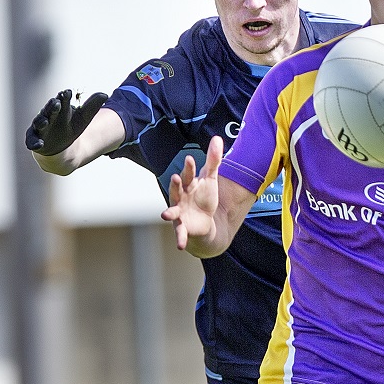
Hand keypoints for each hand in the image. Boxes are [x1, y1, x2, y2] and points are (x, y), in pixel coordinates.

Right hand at [25, 89, 107, 155]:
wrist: (58, 148)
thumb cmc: (69, 128)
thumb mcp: (82, 119)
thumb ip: (91, 107)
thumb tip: (105, 94)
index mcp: (59, 109)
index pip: (62, 101)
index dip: (64, 97)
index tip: (68, 92)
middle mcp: (48, 116)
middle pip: (50, 110)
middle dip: (52, 107)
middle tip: (56, 102)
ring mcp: (40, 128)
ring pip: (39, 123)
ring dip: (41, 122)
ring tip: (45, 121)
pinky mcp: (34, 140)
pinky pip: (32, 141)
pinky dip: (35, 142)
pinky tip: (39, 144)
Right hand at [161, 135, 222, 250]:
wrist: (204, 222)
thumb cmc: (205, 198)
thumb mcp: (211, 179)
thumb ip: (213, 160)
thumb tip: (217, 138)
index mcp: (187, 185)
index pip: (188, 174)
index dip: (188, 168)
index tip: (190, 159)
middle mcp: (180, 198)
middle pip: (177, 190)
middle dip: (175, 184)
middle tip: (176, 177)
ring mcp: (180, 213)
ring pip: (173, 211)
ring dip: (169, 212)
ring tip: (165, 214)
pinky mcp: (183, 228)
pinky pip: (180, 233)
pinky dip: (180, 239)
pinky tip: (180, 245)